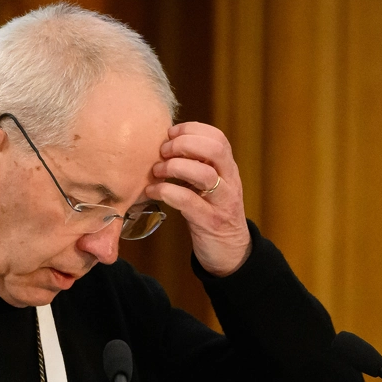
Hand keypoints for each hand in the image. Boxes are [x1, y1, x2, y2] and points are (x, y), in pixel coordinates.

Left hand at [145, 122, 250, 276]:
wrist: (230, 252)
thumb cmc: (211, 213)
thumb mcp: (207, 185)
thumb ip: (194, 165)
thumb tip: (163, 145)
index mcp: (228, 168)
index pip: (217, 137)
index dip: (191, 130)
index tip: (169, 134)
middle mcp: (229, 181)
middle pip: (214, 149)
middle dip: (184, 145)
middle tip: (162, 152)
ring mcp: (222, 202)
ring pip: (205, 174)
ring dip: (175, 167)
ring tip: (156, 171)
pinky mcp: (210, 221)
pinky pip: (188, 202)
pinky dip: (166, 192)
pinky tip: (152, 191)